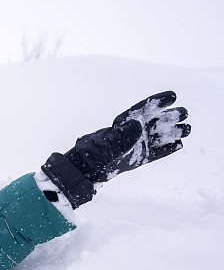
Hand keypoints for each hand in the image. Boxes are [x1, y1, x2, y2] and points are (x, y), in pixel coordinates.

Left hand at [42, 91, 190, 207]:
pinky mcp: (137, 160)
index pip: (141, 110)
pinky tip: (179, 143)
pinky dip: (167, 149)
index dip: (157, 102)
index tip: (172, 96)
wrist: (82, 173)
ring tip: (187, 127)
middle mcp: (129, 134)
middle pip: (153, 122)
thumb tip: (138, 125)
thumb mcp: (103, 144)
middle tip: (183, 113)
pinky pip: (155, 153)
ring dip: (172, 131)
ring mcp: (134, 147)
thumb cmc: (89, 155)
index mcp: (120, 125)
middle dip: (169, 116)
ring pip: (157, 137)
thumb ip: (120, 136)